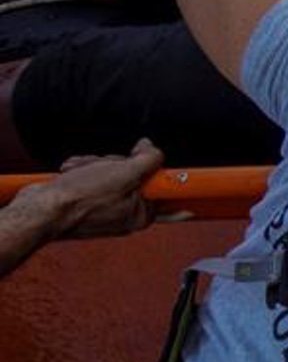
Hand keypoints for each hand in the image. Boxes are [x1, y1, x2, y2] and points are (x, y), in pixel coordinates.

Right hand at [28, 139, 163, 238]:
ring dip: (93, 165)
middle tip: (104, 170)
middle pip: (134, 174)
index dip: (156, 170)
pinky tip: (71, 173)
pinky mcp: (84, 202)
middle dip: (114, 164)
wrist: (40, 209)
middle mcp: (124, 214)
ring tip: (80, 173)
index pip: (164, 192)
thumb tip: (150, 147)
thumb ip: (149, 159)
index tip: (173, 174)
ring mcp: (103, 208)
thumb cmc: (79, 199)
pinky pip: (91, 176)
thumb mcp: (127, 173)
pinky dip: (80, 170)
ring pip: (110, 171)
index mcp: (140, 214)